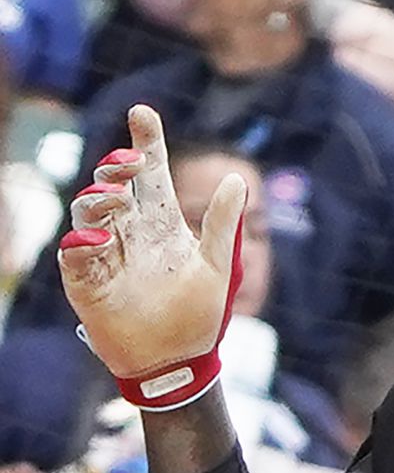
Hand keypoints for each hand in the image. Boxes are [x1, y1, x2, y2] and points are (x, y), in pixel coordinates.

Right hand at [57, 105, 246, 410]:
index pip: (151, 174)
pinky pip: (75, 255)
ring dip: (99, 199)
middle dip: (117, 167)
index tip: (142, 112)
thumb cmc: (198, 313)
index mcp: (163, 223)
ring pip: (89, 211)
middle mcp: (131, 232)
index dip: (146, 142)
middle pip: (115, 185)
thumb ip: (224, 223)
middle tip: (130, 161)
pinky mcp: (87, 281)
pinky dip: (83, 242)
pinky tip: (99, 238)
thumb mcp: (218, 264)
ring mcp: (106, 254)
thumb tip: (238, 178)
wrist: (179, 360)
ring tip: (117, 199)